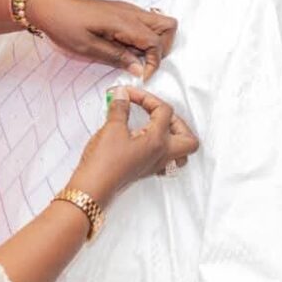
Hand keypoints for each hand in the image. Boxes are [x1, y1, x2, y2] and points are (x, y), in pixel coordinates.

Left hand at [25, 0, 176, 79]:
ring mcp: (127, 10)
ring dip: (154, 41)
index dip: (154, 62)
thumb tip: (139, 68)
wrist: (50, 4)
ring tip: (132, 56)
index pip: (156, 42)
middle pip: (168, 26)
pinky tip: (125, 47)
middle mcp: (131, 12)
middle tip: (144, 64)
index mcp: (124, 22)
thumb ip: (116, 58)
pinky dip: (143, 36)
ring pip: (158, 22)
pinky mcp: (121, 11)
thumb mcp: (87, 47)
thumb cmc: (64, 24)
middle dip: (163, 48)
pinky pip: (144, 22)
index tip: (142, 75)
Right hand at [68, 86, 198, 206]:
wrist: (93, 187)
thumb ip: (120, 108)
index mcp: (157, 141)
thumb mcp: (112, 128)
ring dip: (175, 137)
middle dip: (176, 120)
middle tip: (155, 110)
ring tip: (159, 126)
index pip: (164, 111)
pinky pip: (167, 161)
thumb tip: (122, 95)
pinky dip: (163, 150)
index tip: (128, 94)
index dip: (146, 97)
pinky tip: (149, 142)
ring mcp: (155, 164)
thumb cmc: (104, 162)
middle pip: (188, 137)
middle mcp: (161, 154)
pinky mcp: (145, 170)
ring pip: (182, 153)